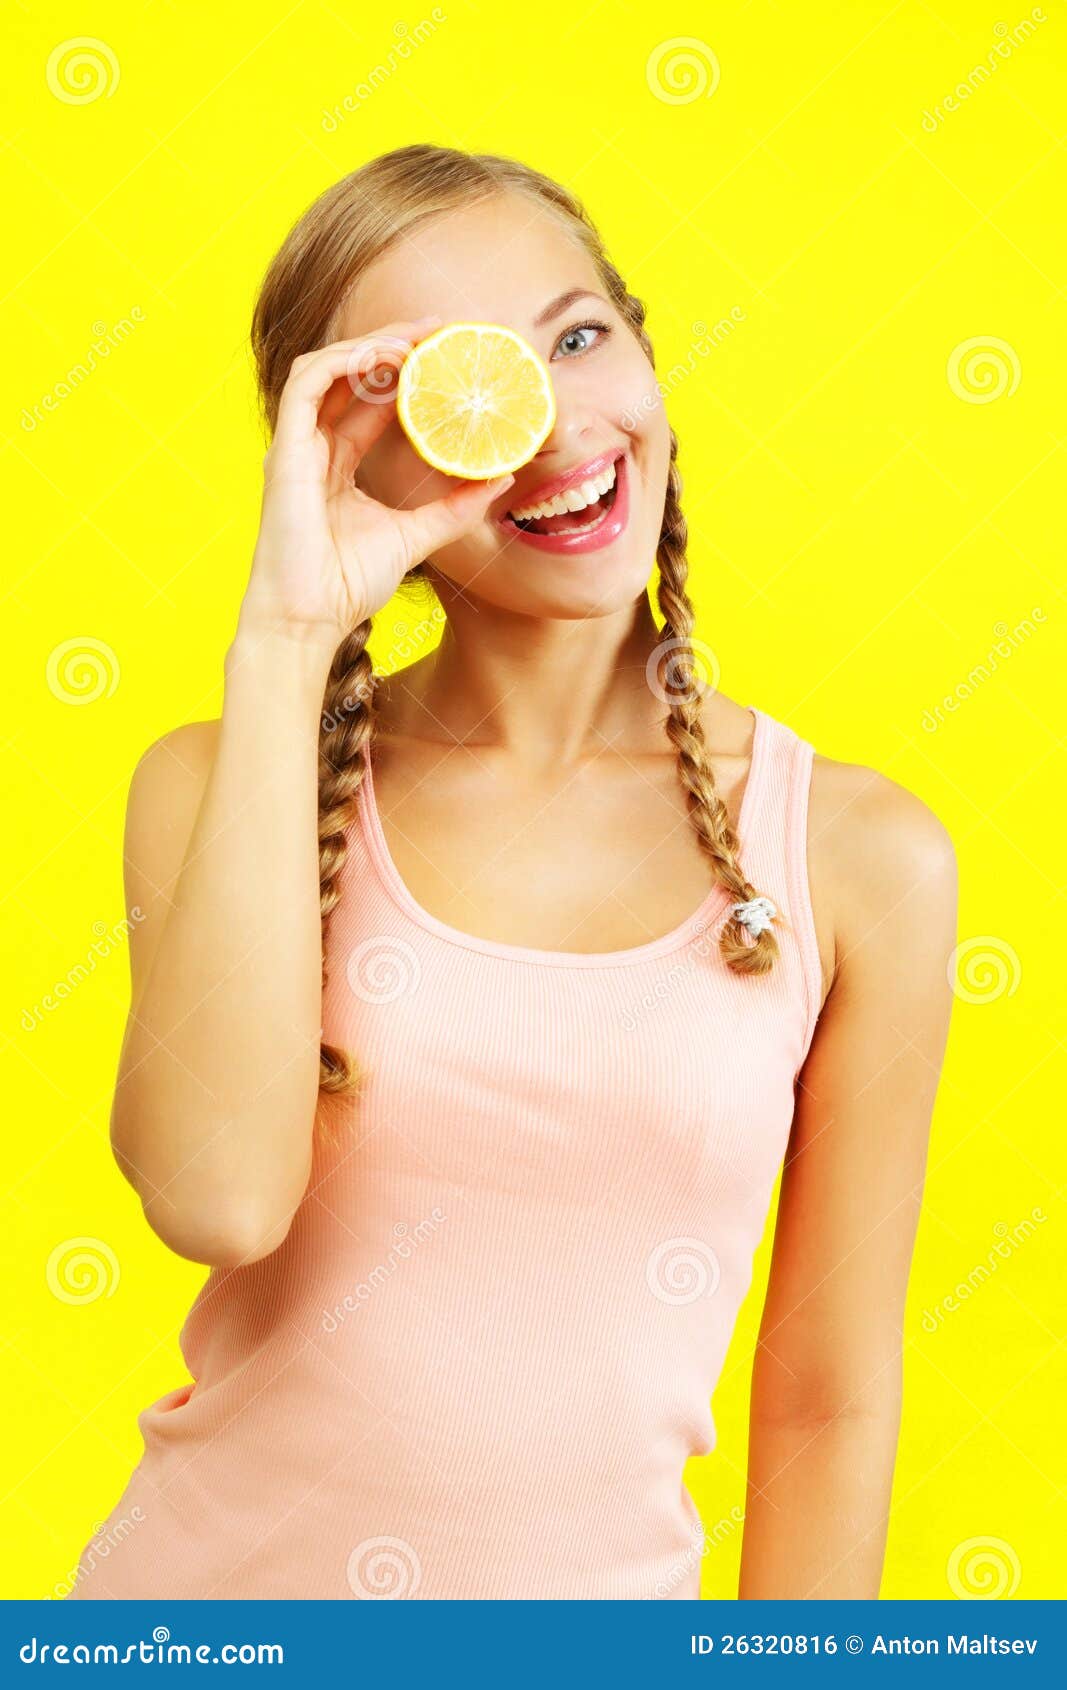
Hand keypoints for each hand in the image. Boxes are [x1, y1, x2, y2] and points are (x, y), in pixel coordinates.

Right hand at [238, 317, 514, 648]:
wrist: (309, 618)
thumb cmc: (347, 585)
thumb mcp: (417, 536)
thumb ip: (454, 506)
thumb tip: (502, 477)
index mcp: (338, 465)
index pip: (372, 402)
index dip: (406, 374)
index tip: (447, 357)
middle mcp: (314, 448)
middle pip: (352, 377)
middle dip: (394, 346)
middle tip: (441, 331)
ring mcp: (297, 445)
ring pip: (329, 368)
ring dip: (372, 345)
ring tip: (418, 339)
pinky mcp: (286, 448)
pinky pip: (309, 380)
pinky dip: (347, 360)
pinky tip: (388, 357)